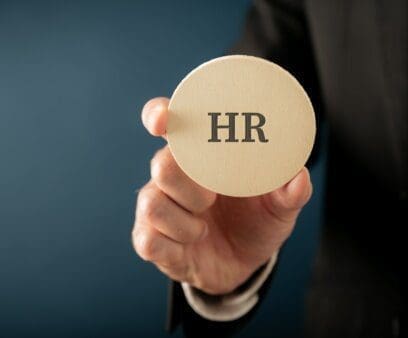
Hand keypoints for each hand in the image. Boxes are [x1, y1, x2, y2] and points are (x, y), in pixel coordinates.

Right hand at [132, 97, 312, 294]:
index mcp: (198, 156)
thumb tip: (299, 176)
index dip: (158, 115)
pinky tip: (189, 245)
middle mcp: (171, 177)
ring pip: (152, 204)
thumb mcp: (278, 208)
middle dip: (190, 185)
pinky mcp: (151, 240)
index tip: (164, 120)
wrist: (242, 264)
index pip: (166, 124)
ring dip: (184, 222)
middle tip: (212, 199)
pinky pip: (148, 240)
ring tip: (203, 229)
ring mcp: (157, 208)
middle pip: (161, 164)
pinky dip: (173, 245)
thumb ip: (288, 191)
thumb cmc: (254, 221)